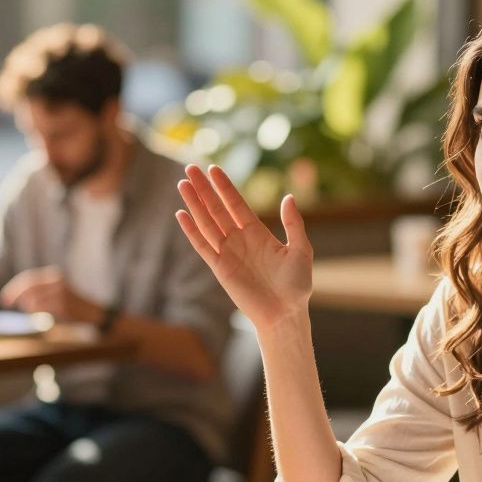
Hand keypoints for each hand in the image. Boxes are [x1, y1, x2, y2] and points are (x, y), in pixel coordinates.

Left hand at [0, 266, 100, 322]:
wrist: (92, 312)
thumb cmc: (70, 305)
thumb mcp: (55, 292)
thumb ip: (38, 291)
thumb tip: (17, 296)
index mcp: (54, 275)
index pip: (28, 278)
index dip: (13, 287)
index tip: (5, 298)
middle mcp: (57, 280)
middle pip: (27, 286)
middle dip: (13, 294)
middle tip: (5, 303)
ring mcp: (60, 292)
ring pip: (32, 299)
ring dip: (28, 307)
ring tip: (35, 311)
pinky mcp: (62, 305)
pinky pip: (40, 309)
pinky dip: (37, 312)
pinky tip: (42, 315)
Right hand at [175, 165, 312, 329]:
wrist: (285, 313)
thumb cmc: (296, 285)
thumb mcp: (300, 250)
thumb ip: (294, 224)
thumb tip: (288, 197)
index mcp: (258, 233)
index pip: (236, 203)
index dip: (224, 186)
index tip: (213, 169)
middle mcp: (239, 240)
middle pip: (217, 208)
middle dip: (204, 189)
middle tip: (190, 167)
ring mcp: (228, 253)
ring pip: (207, 223)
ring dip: (194, 204)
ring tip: (183, 183)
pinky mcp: (220, 269)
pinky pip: (202, 246)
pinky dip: (191, 231)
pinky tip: (181, 214)